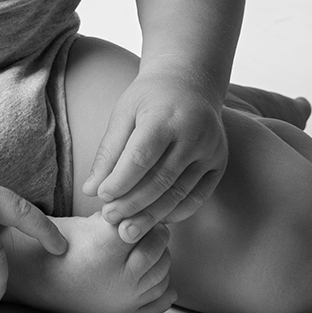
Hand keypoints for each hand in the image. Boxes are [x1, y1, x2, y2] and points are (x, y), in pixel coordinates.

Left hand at [81, 71, 227, 236]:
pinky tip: (156, 220)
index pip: (141, 157)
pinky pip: (198, 196)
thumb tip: (91, 189)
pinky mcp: (220, 163)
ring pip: (179, 193)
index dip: (120, 181)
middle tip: (110, 220)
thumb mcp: (124, 112)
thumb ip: (109, 150)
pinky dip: (177, 212)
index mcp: (166, 116)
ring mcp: (211, 150)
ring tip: (128, 230)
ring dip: (152, 215)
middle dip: (133, 204)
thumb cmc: (150, 97)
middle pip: (161, 180)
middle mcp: (194, 134)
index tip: (101, 198)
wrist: (190, 82)